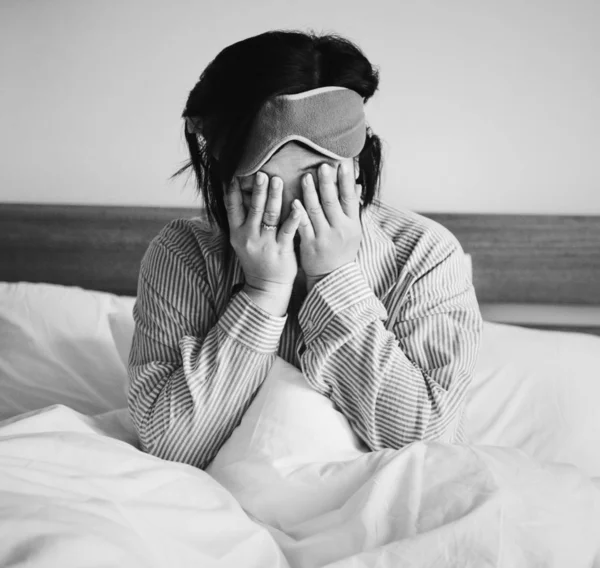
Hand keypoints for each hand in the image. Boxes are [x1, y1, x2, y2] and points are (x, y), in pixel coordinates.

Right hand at [225, 172, 300, 315]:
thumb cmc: (256, 260)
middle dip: (258, 189)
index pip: (232, 207)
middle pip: (254, 208)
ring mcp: (265, 243)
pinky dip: (293, 216)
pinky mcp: (281, 250)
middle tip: (262, 172)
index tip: (237, 173)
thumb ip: (242, 220)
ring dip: (274, 196)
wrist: (266, 288)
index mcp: (237, 233)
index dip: (233, 190)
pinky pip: (288, 230)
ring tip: (278, 179)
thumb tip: (240, 193)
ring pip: (270, 215)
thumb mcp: (242, 241)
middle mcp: (249, 236)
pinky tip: (298, 204)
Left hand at [294, 162, 362, 290]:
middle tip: (323, 165)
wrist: (332, 278)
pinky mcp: (310, 245)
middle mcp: (340, 229)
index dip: (346, 180)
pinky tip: (293, 201)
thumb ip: (352, 208)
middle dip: (328, 182)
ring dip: (311, 192)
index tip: (343, 163)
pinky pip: (304, 226)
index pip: (350, 198)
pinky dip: (299, 213)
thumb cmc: (342, 252)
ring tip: (306, 177)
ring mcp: (324, 237)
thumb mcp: (353, 231)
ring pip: (317, 211)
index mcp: (352, 224)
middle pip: (333, 201)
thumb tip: (357, 185)